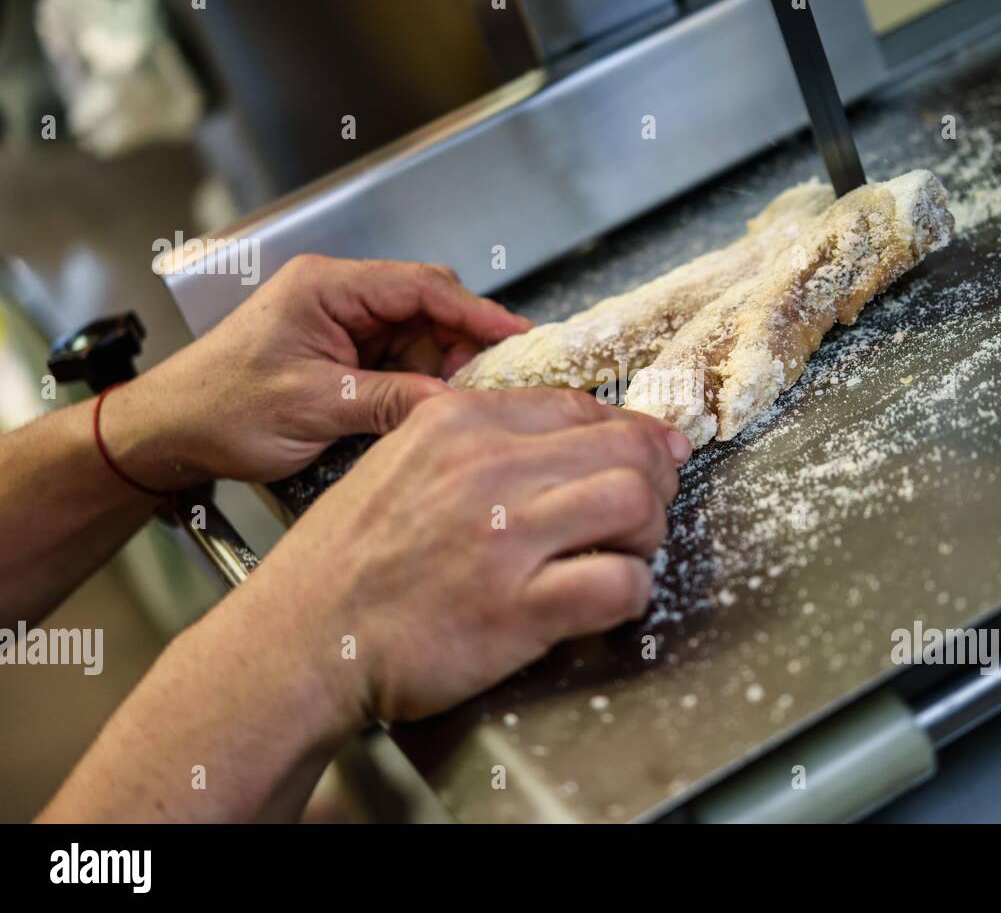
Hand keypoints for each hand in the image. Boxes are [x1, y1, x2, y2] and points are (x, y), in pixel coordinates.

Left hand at [101, 255, 530, 487]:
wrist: (169, 432)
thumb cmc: (218, 407)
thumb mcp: (313, 406)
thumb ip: (389, 399)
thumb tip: (452, 406)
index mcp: (326, 286)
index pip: (420, 287)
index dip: (475, 311)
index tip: (515, 333)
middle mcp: (338, 297)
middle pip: (427, 308)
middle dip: (464, 344)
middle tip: (496, 383)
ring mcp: (341, 325)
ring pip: (418, 337)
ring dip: (443, 369)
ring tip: (464, 404)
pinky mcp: (342, 354)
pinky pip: (399, 361)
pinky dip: (420, 383)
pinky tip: (432, 408)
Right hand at [240, 388, 690, 726]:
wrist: (301, 639)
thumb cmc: (349, 559)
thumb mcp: (402, 462)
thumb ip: (478, 441)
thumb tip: (571, 434)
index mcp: (459, 422)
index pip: (584, 405)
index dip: (632, 434)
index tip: (647, 457)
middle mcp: (486, 467)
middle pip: (627, 447)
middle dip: (654, 480)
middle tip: (646, 511)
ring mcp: (504, 537)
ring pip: (636, 503)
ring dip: (649, 532)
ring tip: (627, 552)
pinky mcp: (518, 608)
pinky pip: (621, 583)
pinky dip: (633, 591)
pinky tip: (610, 597)